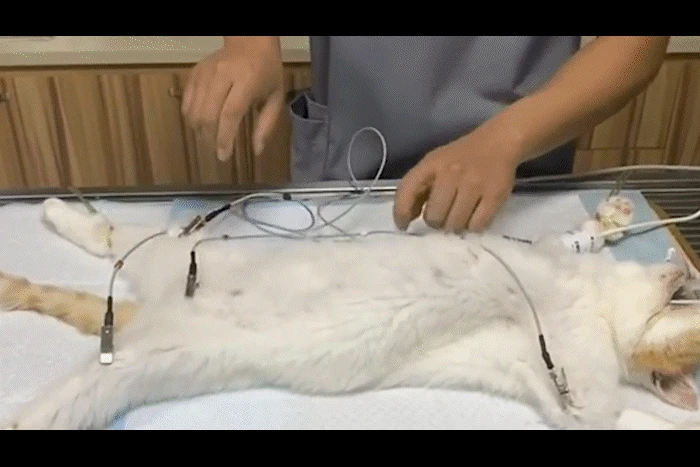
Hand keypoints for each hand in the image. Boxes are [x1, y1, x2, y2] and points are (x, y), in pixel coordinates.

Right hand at [181, 37, 284, 160]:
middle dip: (210, 138)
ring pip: (194, 110)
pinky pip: (186, 101)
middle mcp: (223, 76)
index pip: (229, 114)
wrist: (250, 42)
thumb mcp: (275, 97)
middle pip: (208, 114)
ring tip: (209, 139)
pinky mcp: (194, 73)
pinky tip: (200, 125)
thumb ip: (267, 124)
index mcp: (246, 81)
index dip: (224, 138)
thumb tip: (256, 151)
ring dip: (199, 131)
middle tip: (217, 149)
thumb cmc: (267, 72)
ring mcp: (205, 73)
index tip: (223, 156)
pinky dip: (191, 117)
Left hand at [393, 122, 520, 232]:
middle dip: (436, 221)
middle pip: (433, 217)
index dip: (400, 213)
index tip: (403, 226)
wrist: (499, 142)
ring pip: (455, 224)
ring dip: (455, 225)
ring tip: (460, 215)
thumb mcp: (434, 165)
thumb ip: (418, 189)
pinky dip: (474, 226)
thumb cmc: (461, 157)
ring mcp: (474, 185)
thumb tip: (406, 219)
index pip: (407, 191)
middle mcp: (451, 173)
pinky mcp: (495, 196)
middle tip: (444, 215)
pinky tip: (475, 216)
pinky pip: (477, 226)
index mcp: (432, 164)